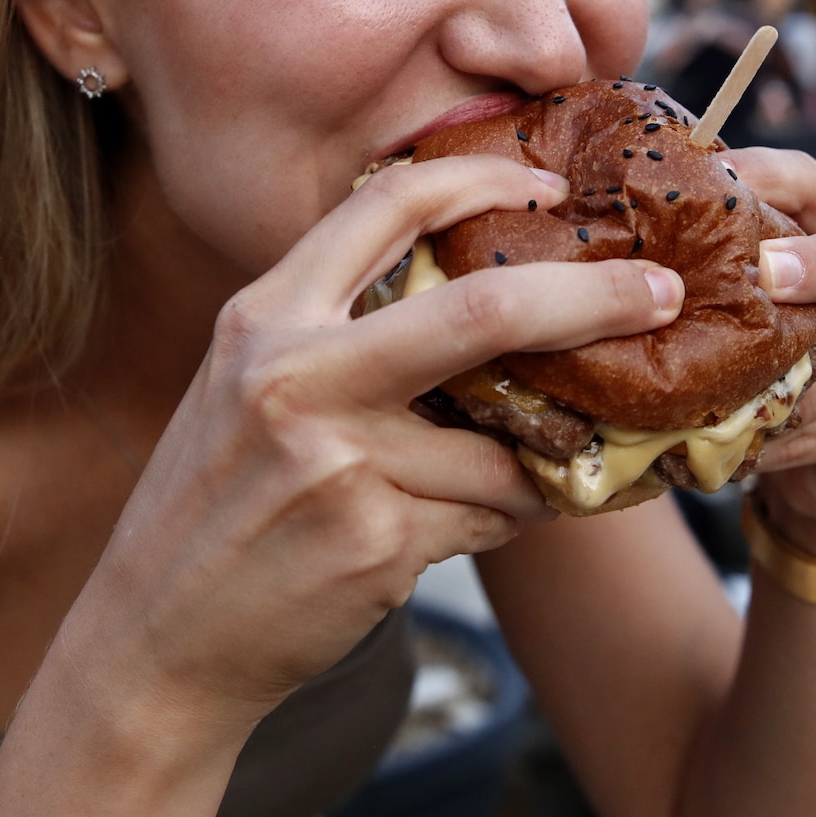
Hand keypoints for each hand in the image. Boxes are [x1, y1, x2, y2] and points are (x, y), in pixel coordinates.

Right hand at [75, 155, 687, 727]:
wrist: (155, 636)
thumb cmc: (212, 500)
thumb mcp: (245, 383)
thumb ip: (336, 327)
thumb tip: (476, 291)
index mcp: (264, 317)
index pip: (386, 203)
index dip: (483, 179)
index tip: (548, 186)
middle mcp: (297, 377)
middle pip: (484, 311)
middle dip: (593, 295)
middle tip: (660, 291)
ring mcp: (340, 465)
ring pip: (503, 444)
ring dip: (547, 452)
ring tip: (551, 453)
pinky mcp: (378, 544)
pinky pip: (491, 514)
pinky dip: (515, 509)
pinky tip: (502, 512)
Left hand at [723, 148, 815, 557]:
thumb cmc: (778, 360)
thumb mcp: (756, 303)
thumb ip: (717, 269)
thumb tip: (611, 244)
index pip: (812, 183)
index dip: (764, 176)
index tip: (713, 181)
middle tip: (768, 272)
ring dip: (760, 378)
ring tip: (695, 383)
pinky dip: (760, 436)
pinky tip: (716, 438)